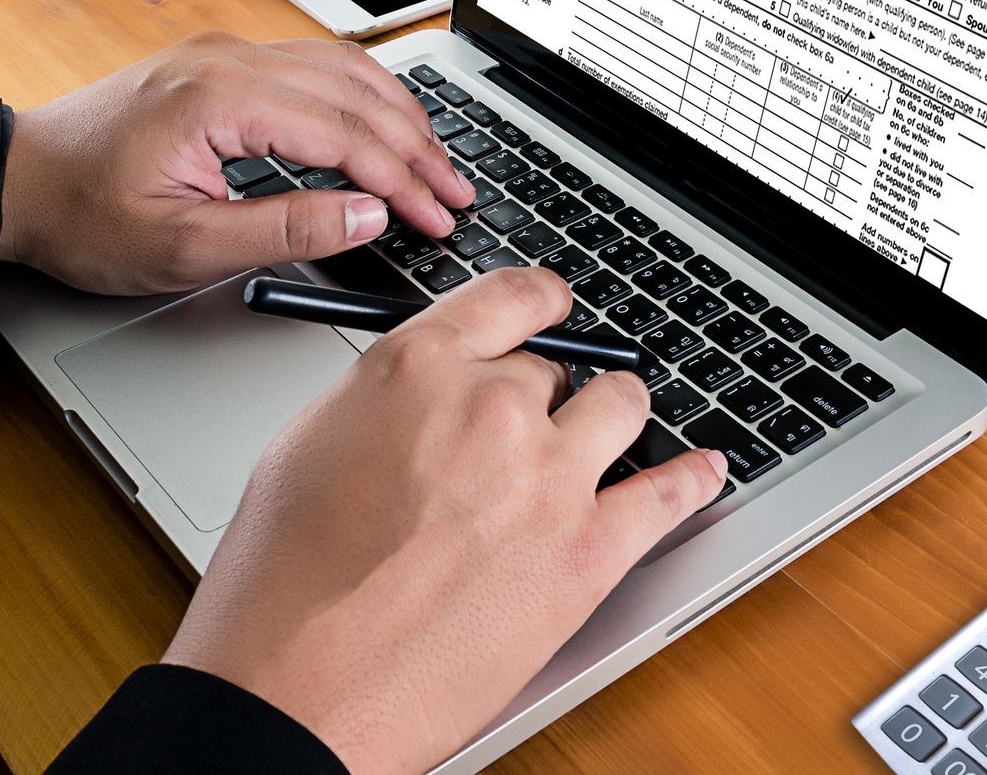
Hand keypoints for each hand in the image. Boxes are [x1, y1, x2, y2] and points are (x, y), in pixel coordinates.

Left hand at [0, 31, 471, 294]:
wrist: (15, 182)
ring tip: (436, 164)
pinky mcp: (222, 62)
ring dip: (399, 116)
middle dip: (418, 149)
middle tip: (456, 196)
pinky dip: (365, 97)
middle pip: (358, 95)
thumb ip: (286, 229)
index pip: (346, 135)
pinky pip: (316, 64)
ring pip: (344, 69)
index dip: (404, 181)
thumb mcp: (184, 248)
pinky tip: (386, 123)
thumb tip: (368, 214)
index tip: (437, 219)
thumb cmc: (82, 216)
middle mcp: (230, 59)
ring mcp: (227, 53)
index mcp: (222, 97)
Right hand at [163, 268, 727, 773]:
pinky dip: (691, 476)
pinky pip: (670, 492)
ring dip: (612, 417)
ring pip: (622, 404)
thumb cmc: (284, 584)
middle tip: (524, 436)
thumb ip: (390, 397)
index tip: (552, 310)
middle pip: (556, 369)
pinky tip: (702, 468)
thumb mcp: (311, 443)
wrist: (298, 691)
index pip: (511, 296)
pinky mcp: (590, 551)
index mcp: (417, 367)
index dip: (541, 303)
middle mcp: (492, 407)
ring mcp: (550, 478)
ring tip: (607, 435)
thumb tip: (433, 385)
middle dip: (543, 398)